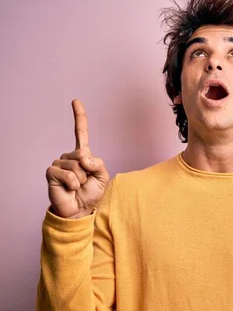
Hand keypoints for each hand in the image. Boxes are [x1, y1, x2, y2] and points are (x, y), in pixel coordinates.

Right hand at [45, 99, 109, 218]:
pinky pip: (68, 174)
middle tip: (84, 182)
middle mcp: (69, 156)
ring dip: (81, 179)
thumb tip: (83, 157)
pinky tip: (69, 188)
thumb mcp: (102, 176)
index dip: (79, 117)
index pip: (80, 132)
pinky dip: (73, 184)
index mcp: (82, 155)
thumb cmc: (90, 193)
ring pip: (76, 166)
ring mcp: (59, 163)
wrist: (79, 209)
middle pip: (83, 155)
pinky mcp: (51, 172)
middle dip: (89, 171)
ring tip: (77, 186)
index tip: (75, 101)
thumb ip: (98, 163)